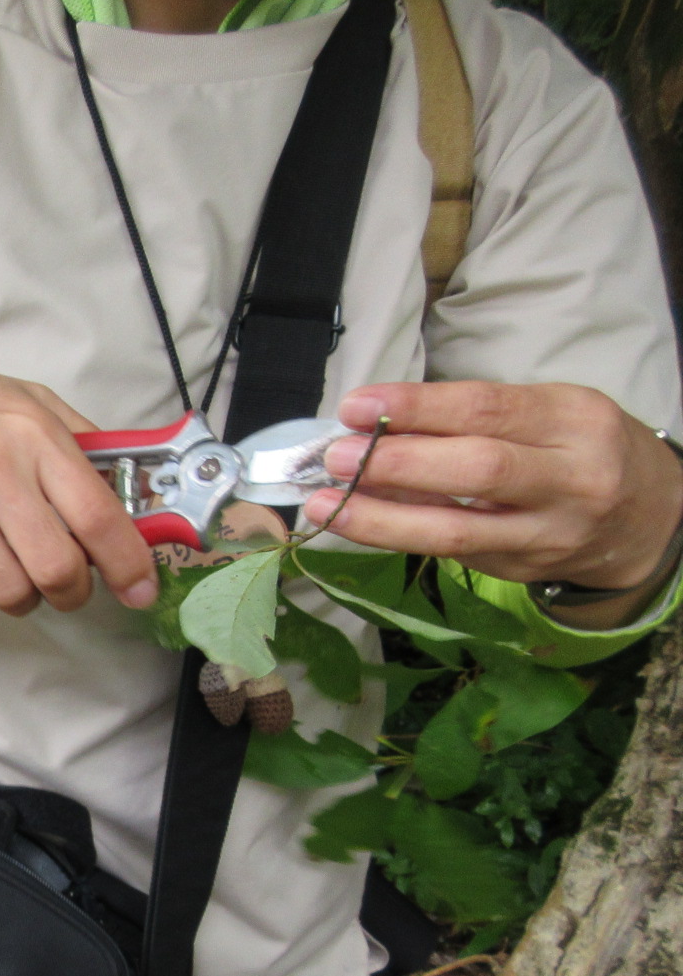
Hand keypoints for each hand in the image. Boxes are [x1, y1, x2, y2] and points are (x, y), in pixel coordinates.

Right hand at [0, 356, 158, 616]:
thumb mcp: (20, 397)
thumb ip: (75, 438)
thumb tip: (126, 486)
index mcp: (32, 434)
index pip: (98, 515)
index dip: (128, 563)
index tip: (141, 589)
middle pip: (58, 568)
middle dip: (72, 591)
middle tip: (67, 585)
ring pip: (12, 592)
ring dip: (22, 596)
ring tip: (12, 569)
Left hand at [305, 382, 682, 612]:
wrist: (648, 516)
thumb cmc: (580, 448)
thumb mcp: (548, 411)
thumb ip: (471, 418)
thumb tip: (376, 425)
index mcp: (574, 419)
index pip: (486, 409)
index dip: (416, 408)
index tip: (357, 406)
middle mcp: (570, 478)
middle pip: (476, 470)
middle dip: (396, 464)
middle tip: (338, 456)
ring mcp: (548, 532)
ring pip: (457, 531)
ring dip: (381, 518)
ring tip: (327, 502)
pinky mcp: (523, 570)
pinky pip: (451, 554)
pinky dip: (399, 536)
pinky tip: (358, 523)